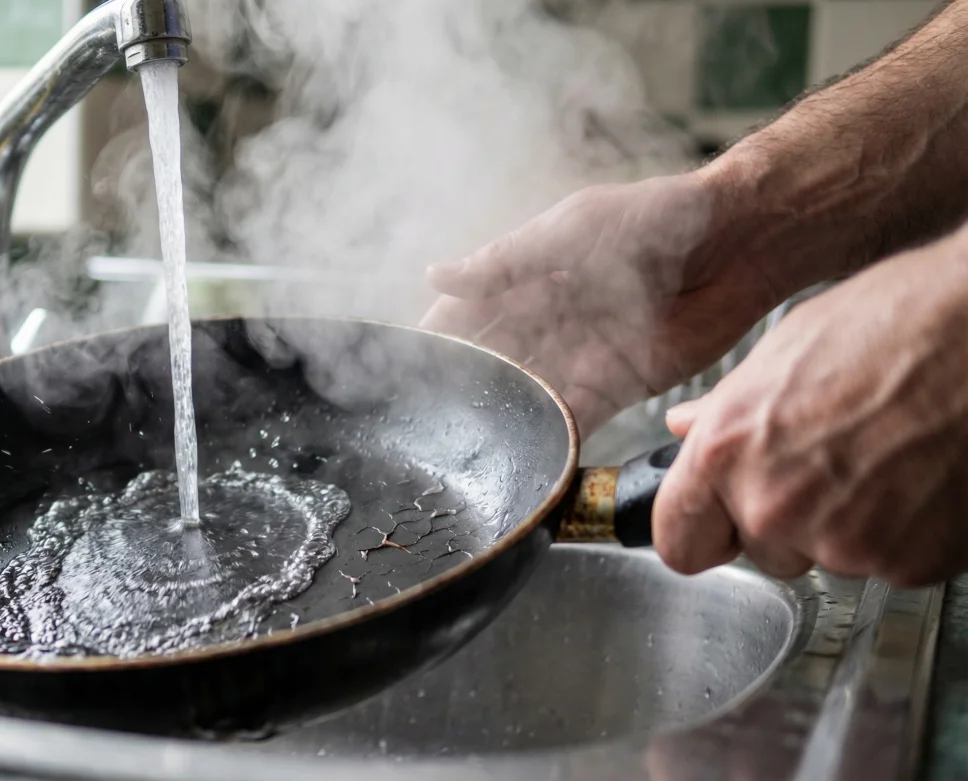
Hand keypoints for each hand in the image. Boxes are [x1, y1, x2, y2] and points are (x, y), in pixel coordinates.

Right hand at [420, 171, 786, 436]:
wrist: (739, 243)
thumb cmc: (655, 218)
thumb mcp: (570, 229)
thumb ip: (505, 260)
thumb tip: (434, 275)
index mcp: (525, 277)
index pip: (462, 313)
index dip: (431, 338)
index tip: (394, 368)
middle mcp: (544, 319)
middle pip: (487, 362)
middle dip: (458, 388)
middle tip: (422, 423)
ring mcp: (577, 355)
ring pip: (523, 395)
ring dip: (499, 418)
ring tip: (464, 449)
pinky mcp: (616, 385)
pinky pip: (573, 418)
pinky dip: (550, 438)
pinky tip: (525, 459)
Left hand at [655, 224, 967, 585]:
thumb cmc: (900, 324)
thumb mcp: (786, 350)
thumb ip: (727, 408)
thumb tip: (688, 426)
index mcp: (728, 452)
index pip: (677, 540)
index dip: (698, 530)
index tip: (713, 524)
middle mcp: (775, 506)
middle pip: (759, 550)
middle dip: (787, 517)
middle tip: (830, 460)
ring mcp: (844, 542)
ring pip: (826, 555)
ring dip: (846, 523)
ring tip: (885, 456)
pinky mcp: (908, 563)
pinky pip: (887, 562)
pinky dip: (904, 532)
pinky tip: (920, 476)